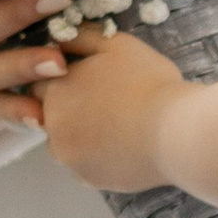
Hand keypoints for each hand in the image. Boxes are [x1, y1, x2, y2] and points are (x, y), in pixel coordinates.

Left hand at [36, 23, 185, 189]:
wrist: (176, 132)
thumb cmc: (147, 82)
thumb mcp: (115, 45)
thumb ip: (81, 38)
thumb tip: (59, 38)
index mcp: (55, 93)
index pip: (41, 84)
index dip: (65, 80)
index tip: (89, 81)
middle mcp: (53, 129)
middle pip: (51, 115)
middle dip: (69, 108)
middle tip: (105, 102)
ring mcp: (70, 158)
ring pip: (65, 143)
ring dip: (79, 134)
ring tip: (114, 125)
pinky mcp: (89, 179)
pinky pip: (84, 165)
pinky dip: (96, 156)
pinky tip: (120, 145)